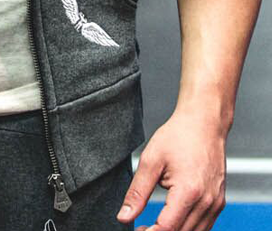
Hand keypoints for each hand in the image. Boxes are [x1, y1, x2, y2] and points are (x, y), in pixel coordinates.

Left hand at [116, 110, 225, 230]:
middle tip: (141, 227)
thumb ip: (137, 192)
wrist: (205, 123)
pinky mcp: (218, 202)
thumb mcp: (151, 160)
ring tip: (153, 225)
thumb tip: (124, 217)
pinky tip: (172, 219)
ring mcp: (215, 204)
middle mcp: (206, 202)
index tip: (137, 230)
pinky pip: (204, 227)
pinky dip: (187, 228)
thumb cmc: (178, 136)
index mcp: (189, 191)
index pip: (167, 229)